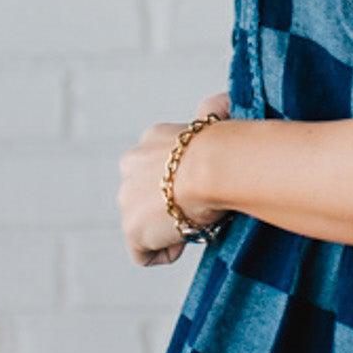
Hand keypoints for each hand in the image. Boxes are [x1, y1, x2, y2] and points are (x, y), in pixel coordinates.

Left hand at [117, 90, 230, 267]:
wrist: (215, 166)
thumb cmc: (224, 145)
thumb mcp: (217, 118)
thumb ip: (214, 109)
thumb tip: (226, 100)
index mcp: (150, 140)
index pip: (157, 166)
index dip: (180, 181)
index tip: (203, 188)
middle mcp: (130, 167)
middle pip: (144, 194)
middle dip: (168, 204)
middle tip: (199, 208)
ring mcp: (127, 199)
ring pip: (143, 221)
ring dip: (167, 227)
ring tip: (195, 223)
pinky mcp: (132, 230)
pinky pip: (143, 252)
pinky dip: (164, 252)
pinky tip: (184, 242)